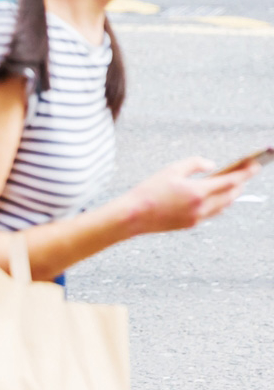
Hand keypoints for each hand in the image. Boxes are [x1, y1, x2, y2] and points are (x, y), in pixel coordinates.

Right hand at [124, 157, 258, 234]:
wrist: (132, 216)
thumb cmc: (149, 190)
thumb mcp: (172, 169)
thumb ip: (196, 163)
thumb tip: (212, 166)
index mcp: (197, 192)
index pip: (231, 181)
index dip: (246, 172)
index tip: (256, 164)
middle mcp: (200, 207)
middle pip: (231, 195)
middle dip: (241, 183)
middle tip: (246, 171)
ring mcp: (196, 218)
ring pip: (224, 206)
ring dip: (232, 194)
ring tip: (235, 185)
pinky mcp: (189, 225)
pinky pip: (212, 213)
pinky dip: (219, 203)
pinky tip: (218, 198)